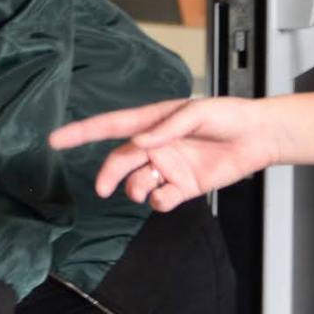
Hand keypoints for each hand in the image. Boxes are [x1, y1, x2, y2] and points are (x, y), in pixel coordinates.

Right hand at [49, 97, 280, 209]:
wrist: (258, 136)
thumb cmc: (229, 115)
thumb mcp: (198, 112)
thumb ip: (167, 128)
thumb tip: (139, 142)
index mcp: (153, 122)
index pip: (110, 126)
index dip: (81, 133)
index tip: (55, 140)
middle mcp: (156, 146)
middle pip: (119, 162)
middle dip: (109, 175)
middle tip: (104, 189)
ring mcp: (168, 168)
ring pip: (137, 184)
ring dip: (137, 188)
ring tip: (153, 185)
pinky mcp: (184, 187)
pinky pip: (161, 199)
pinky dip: (159, 201)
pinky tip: (169, 195)